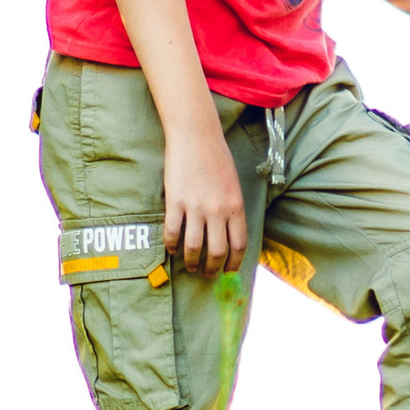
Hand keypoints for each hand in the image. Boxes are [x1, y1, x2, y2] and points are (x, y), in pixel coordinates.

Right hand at [161, 121, 246, 271]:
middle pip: (217, 252)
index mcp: (236, 206)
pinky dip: (171, 245)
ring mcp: (196, 207)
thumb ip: (232, 209)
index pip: (239, 245)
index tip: (228, 271)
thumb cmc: (217, 158)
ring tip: (190, 266)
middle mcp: (218, 210)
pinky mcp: (176, 201)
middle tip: (207, 273)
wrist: (196, 136)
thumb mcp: (234, 185)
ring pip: (194, 247)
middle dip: (212, 268)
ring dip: (192, 262)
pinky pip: (173, 232)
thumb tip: (228, 234)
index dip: (234, 263)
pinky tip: (171, 248)